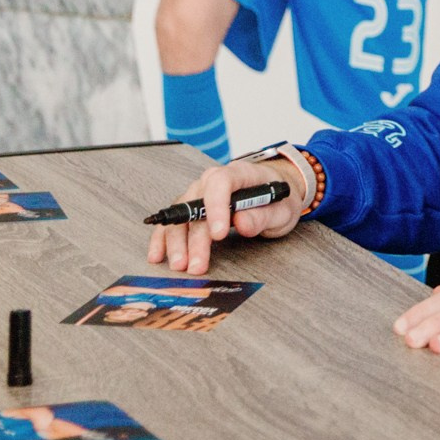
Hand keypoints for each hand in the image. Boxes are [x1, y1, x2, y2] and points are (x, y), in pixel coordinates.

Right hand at [145, 156, 309, 276]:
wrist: (274, 191)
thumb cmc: (278, 198)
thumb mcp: (282, 208)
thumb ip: (263, 216)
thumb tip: (242, 223)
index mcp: (239, 173)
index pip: (220, 182)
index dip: (216, 206)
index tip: (218, 233)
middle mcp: (213, 181)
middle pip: (197, 205)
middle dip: (195, 237)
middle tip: (197, 264)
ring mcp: (199, 194)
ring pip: (181, 215)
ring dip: (177, 241)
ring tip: (180, 265)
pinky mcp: (192, 209)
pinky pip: (174, 221)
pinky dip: (164, 238)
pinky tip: (157, 254)